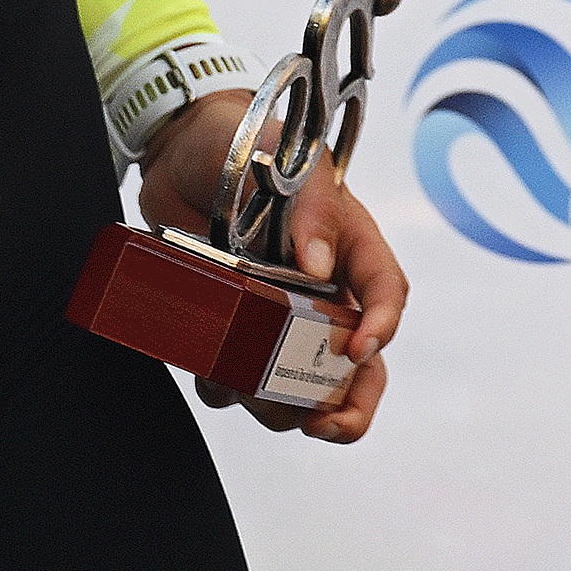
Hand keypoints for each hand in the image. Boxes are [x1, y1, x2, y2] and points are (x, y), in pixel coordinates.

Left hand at [137, 92, 406, 443]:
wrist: (183, 149)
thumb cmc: (253, 143)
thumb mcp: (293, 161)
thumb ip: (312, 207)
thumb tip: (318, 268)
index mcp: (352, 246)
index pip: (387, 294)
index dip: (382, 328)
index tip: (359, 352)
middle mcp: (324, 290)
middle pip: (357, 367)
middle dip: (349, 409)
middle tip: (321, 426)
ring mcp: (278, 314)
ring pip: (296, 386)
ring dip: (278, 405)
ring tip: (246, 391)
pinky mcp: (235, 327)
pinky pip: (237, 378)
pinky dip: (226, 390)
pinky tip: (210, 375)